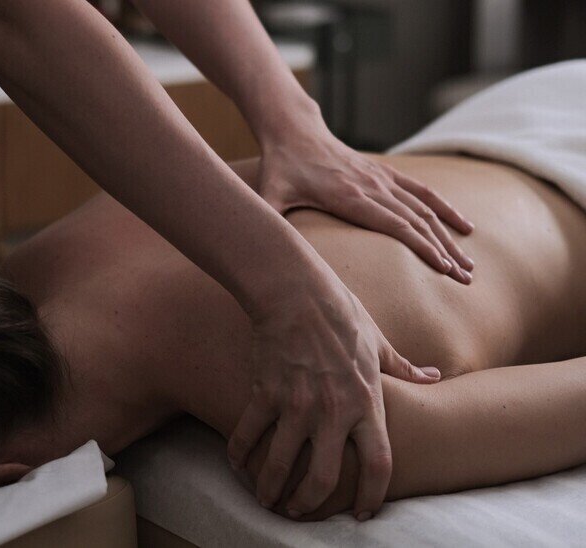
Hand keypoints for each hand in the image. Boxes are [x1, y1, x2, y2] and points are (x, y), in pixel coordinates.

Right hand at [227, 276, 440, 519]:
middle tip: (300, 511)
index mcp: (366, 402)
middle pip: (323, 478)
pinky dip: (238, 453)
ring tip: (266, 499)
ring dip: (271, 488)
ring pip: (280, 464)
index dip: (373, 496)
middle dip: (309, 503)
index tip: (363, 513)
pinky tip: (237, 463)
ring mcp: (296, 404)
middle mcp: (332, 411)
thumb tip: (433, 377)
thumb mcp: (379, 343)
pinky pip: (248, 433)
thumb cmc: (341, 313)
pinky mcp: (265, 392)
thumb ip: (404, 368)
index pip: (378, 464)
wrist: (297, 292)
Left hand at [257, 121, 474, 284]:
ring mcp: (382, 179)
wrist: (294, 131)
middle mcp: (373, 187)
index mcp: (350, 197)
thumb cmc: (281, 168)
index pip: (396, 226)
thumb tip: (254, 248)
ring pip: (426, 209)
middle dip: (445, 252)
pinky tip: (464, 225)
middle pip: (419, 222)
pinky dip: (446, 208)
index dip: (423, 248)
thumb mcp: (270, 195)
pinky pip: (423, 190)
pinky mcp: (385, 173)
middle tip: (467, 279)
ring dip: (450, 236)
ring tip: (470, 261)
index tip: (446, 270)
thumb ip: (265, 217)